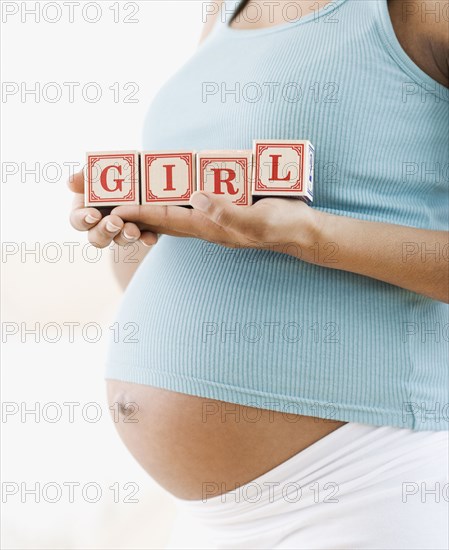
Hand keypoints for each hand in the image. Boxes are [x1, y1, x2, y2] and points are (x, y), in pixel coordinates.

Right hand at [68, 170, 157, 247]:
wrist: (145, 171)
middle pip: (97, 238)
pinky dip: (147, 239)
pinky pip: (144, 240)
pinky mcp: (143, 232)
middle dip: (105, 231)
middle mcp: (103, 225)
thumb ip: (87, 176)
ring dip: (125, 236)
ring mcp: (122, 231)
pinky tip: (150, 237)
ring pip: (120, 241)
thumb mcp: (102, 168)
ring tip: (133, 229)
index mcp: (87, 210)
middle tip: (115, 222)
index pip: (78, 221)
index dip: (83, 220)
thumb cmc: (115, 170)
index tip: (93, 214)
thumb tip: (70, 183)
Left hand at [111, 191, 320, 259]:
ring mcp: (209, 217)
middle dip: (132, 212)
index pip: (166, 218)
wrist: (298, 230)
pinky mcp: (218, 209)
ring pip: (169, 212)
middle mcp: (203, 223)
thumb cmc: (281, 225)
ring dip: (144, 206)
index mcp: (208, 226)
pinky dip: (166, 198)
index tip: (112, 205)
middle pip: (160, 218)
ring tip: (120, 197)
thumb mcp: (257, 219)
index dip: (139, 211)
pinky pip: (185, 204)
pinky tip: (160, 190)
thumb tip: (196, 196)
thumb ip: (229, 211)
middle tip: (105, 204)